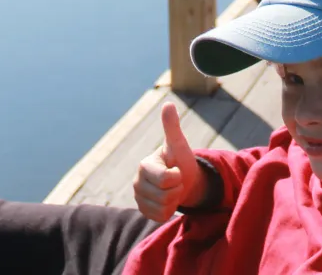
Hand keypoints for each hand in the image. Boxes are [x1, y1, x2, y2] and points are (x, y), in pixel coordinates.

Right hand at [133, 102, 203, 222]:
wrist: (184, 180)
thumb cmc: (181, 160)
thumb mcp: (179, 144)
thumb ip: (172, 127)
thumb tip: (168, 104)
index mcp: (144, 165)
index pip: (165, 178)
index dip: (177, 177)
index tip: (177, 170)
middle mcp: (137, 182)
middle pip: (165, 195)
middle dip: (177, 189)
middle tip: (176, 181)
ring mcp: (139, 198)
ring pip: (163, 207)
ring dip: (174, 200)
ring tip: (173, 190)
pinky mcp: (144, 211)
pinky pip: (160, 217)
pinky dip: (169, 211)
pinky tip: (168, 201)